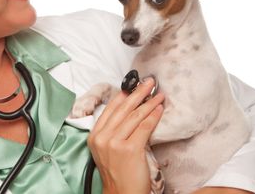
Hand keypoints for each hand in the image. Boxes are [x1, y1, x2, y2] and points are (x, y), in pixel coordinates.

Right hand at [87, 78, 164, 193]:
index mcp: (95, 136)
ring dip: (149, 103)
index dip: (123, 95)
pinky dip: (153, 116)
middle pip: (123, 109)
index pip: (110, 109)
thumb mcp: (108, 149)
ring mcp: (115, 143)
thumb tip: (128, 109)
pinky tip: (159, 109)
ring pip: (134, 116)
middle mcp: (102, 138)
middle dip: (138, 93)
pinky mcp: (129, 149)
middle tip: (149, 83)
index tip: (134, 85)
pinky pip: (144, 127)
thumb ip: (113, 131)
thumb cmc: (118, 173)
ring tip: (159, 95)